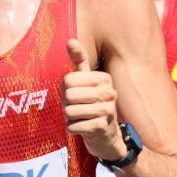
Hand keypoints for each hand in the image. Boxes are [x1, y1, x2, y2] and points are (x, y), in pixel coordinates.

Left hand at [63, 39, 125, 160]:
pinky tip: (83, 129)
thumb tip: (71, 39)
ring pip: (69, 111)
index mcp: (104, 78)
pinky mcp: (102, 128)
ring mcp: (108, 110)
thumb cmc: (92, 105)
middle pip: (68, 95)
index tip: (77, 96)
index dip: (66, 90)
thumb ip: (79, 61)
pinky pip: (72, 127)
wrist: (107, 137)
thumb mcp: (86, 82)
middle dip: (67, 105)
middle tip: (77, 109)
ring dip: (69, 118)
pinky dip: (72, 130)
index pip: (68, 80)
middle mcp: (109, 92)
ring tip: (81, 119)